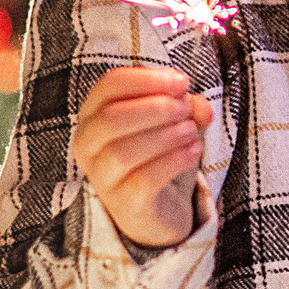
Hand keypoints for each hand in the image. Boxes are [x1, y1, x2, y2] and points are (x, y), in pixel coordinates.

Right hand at [74, 66, 212, 248]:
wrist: (158, 210)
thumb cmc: (158, 155)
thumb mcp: (174, 121)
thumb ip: (186, 105)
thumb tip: (199, 106)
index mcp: (93, 115)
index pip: (109, 85)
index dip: (147, 78)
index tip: (182, 82)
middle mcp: (88, 146)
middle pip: (111, 118)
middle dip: (156, 108)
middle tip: (185, 109)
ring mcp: (102, 178)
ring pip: (124, 151)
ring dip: (166, 135)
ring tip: (191, 132)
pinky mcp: (125, 203)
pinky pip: (144, 179)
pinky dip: (174, 160)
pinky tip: (193, 152)